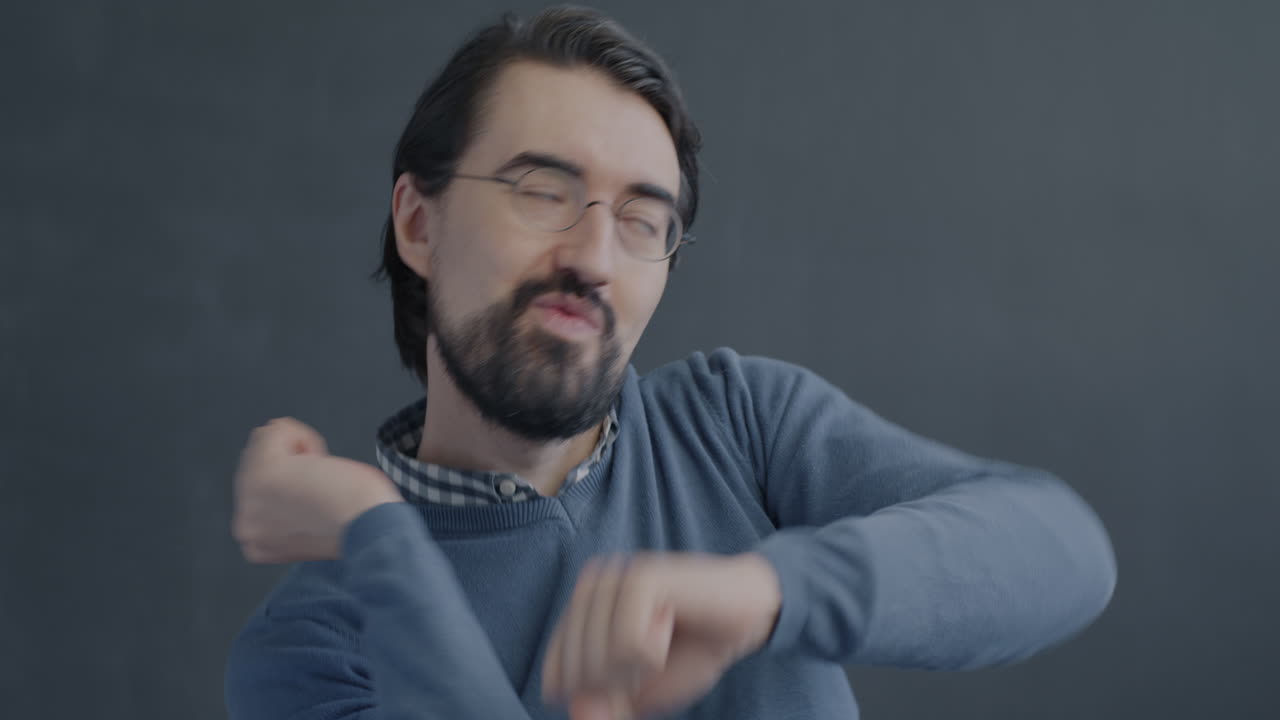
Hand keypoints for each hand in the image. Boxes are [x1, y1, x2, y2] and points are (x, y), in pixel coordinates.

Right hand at [231, 417, 402, 563]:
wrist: (372, 531)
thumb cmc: (362, 524)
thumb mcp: (313, 524)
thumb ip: (287, 510)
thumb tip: (284, 467)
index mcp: (257, 542)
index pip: (259, 491)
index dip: (295, 485)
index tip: (320, 504)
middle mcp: (247, 525)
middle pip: (256, 466)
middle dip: (293, 467)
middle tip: (325, 489)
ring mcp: (250, 498)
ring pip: (265, 445)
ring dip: (300, 453)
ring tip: (323, 477)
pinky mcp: (263, 473)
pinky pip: (275, 431)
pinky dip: (304, 436)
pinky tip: (322, 460)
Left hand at [541, 552, 781, 719]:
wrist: (748, 616)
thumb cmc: (692, 650)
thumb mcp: (641, 691)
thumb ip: (605, 704)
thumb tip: (579, 716)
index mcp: (581, 610)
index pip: (555, 673)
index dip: (597, 694)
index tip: (637, 673)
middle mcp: (590, 587)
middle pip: (578, 671)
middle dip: (620, 683)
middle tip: (656, 653)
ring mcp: (614, 577)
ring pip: (600, 659)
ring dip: (640, 667)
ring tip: (665, 637)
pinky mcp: (641, 578)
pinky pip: (628, 643)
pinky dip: (654, 651)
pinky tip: (672, 623)